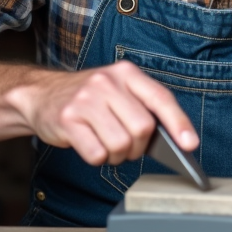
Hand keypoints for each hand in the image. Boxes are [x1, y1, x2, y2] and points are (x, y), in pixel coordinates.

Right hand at [14, 61, 197, 165]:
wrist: (41, 94)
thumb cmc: (89, 99)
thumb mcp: (117, 91)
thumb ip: (143, 108)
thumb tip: (174, 139)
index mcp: (126, 73)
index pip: (160, 98)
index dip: (179, 123)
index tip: (190, 145)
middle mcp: (107, 82)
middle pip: (142, 128)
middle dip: (138, 147)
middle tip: (127, 146)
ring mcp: (86, 100)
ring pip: (121, 144)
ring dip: (117, 155)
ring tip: (106, 144)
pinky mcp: (68, 120)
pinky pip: (97, 153)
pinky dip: (98, 158)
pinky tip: (90, 145)